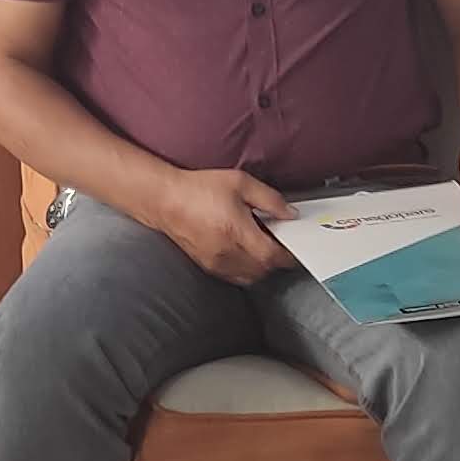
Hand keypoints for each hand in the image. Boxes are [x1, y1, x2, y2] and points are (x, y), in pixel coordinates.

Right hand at [153, 165, 293, 284]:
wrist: (165, 200)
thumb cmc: (199, 189)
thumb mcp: (240, 183)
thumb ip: (270, 199)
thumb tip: (289, 214)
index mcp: (236, 231)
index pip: (272, 256)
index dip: (288, 254)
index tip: (293, 246)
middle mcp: (227, 252)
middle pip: (264, 269)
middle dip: (276, 258)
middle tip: (278, 241)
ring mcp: (216, 263)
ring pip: (251, 277)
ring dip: (262, 266)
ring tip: (261, 246)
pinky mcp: (208, 267)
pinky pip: (236, 277)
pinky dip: (247, 270)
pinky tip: (245, 253)